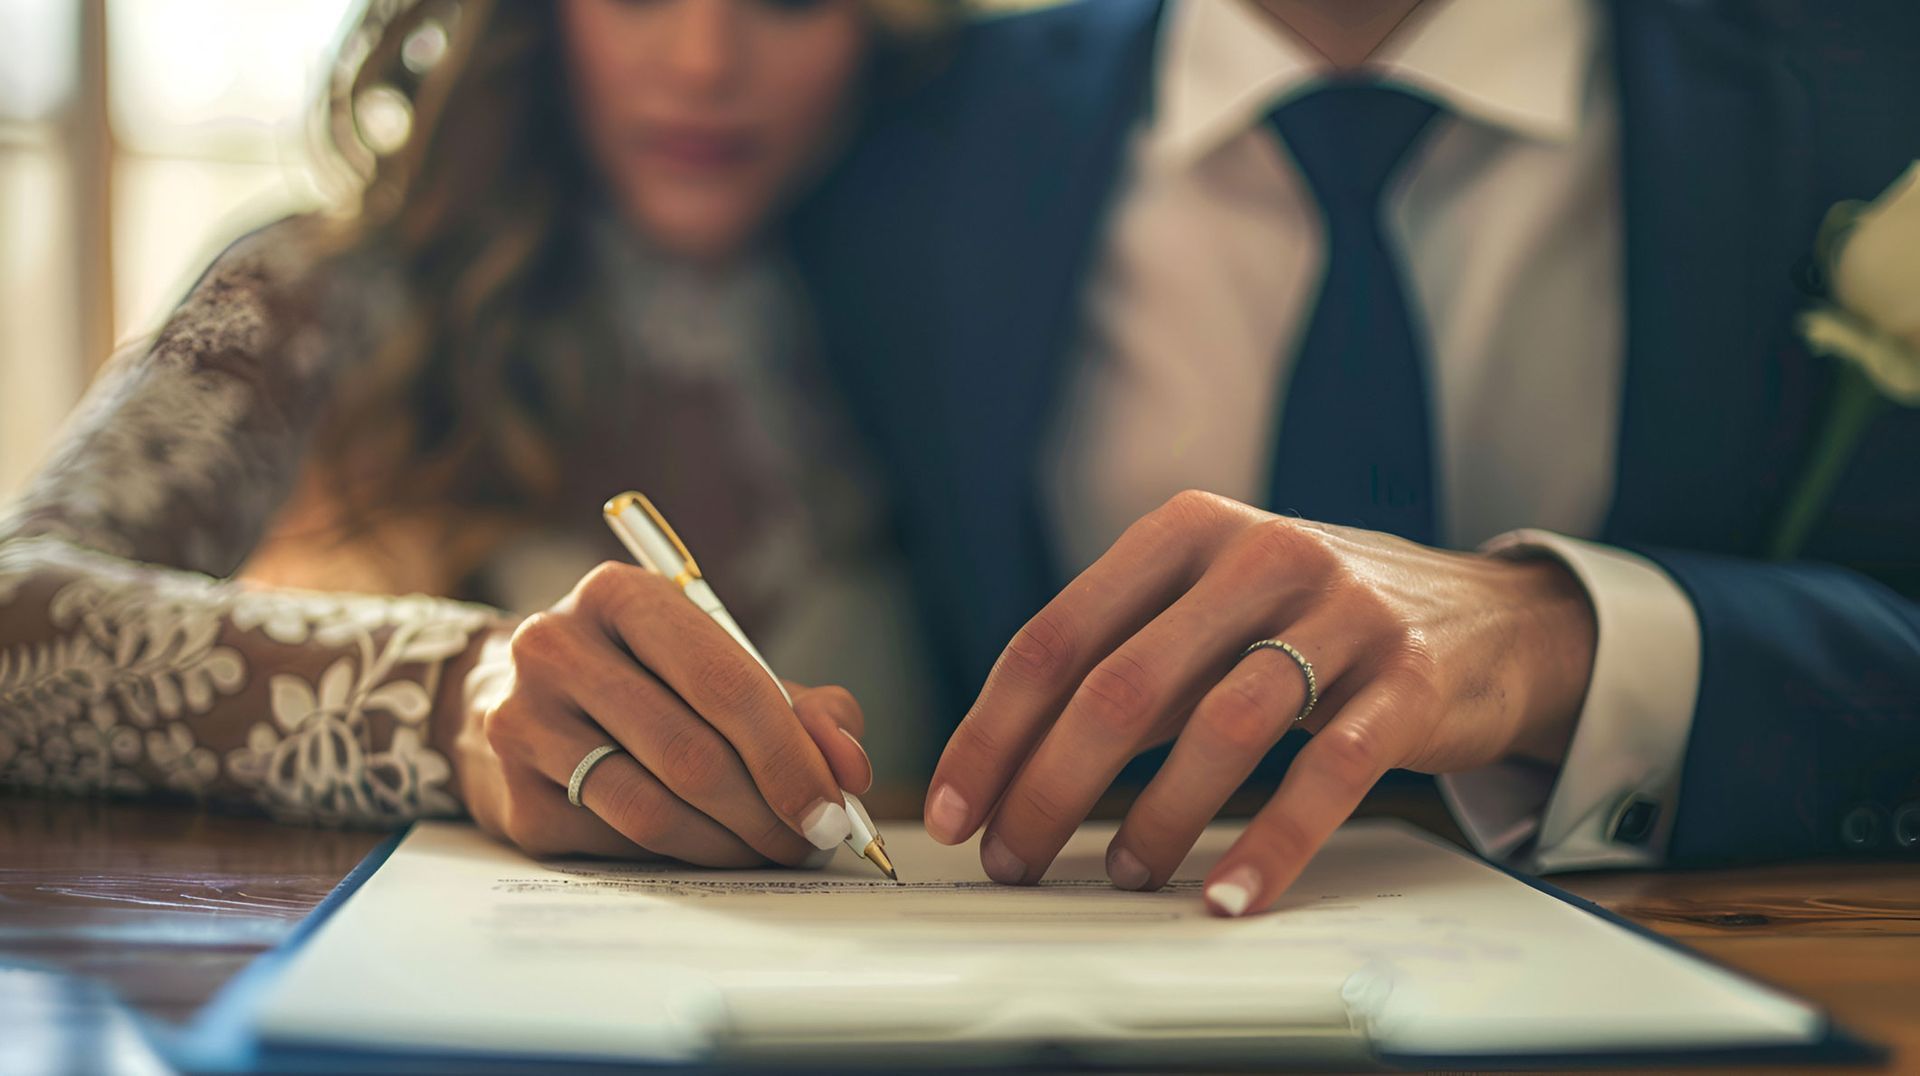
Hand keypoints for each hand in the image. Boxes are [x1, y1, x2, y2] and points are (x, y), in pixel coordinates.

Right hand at [445, 562, 870, 865]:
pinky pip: (618, 844)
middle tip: (815, 840)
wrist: (509, 696)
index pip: (724, 682)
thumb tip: (849, 770)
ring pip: (653, 810)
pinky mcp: (515, 799)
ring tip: (772, 849)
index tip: (836, 806)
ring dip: (731, 845)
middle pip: (691, 754)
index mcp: (621, 595)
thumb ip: (804, 708)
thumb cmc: (646, 677)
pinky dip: (683, 858)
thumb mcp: (722, 663)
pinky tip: (711, 850)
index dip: (790, 754)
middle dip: (770, 810)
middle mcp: (557, 649)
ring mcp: (523, 724)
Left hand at [923, 491, 1595, 914]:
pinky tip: (1230, 892)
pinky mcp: (1410, 680)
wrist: (1489, 616)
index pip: (1058, 636)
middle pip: (1122, 685)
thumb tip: (1009, 762)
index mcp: (1186, 531)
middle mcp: (1259, 555)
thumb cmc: (1313, 624)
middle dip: (1050, 787)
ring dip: (1153, 819)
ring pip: (1218, 727)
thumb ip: (1126, 665)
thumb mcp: (1211, 613)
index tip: (956, 807)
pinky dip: (1270, 845)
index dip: (993, 730)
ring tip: (1121, 875)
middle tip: (1014, 860)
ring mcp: (1342, 613)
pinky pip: (1325, 774)